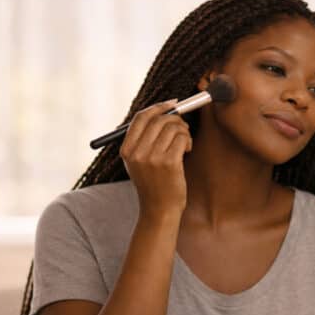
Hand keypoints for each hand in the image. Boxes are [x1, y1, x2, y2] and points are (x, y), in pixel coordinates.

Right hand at [120, 100, 191, 219]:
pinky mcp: (169, 163)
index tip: (172, 104)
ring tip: (184, 142)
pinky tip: (187, 150)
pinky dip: (187, 140)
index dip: (158, 107)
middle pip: (158, 119)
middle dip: (175, 118)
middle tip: (183, 126)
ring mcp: (152, 158)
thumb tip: (163, 110)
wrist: (159, 210)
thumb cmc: (153, 184)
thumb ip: (144, 139)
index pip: (140, 118)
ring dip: (183, 131)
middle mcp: (137, 153)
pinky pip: (181, 138)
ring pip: (173, 127)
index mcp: (126, 150)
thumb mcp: (138, 162)